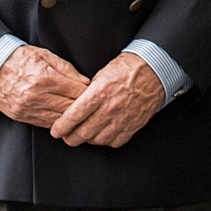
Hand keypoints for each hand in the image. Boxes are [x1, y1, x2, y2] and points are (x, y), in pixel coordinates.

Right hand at [0, 44, 87, 127]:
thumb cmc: (19, 58)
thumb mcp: (45, 55)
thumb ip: (66, 69)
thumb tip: (85, 82)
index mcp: (45, 78)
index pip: (76, 92)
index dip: (89, 94)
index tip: (96, 93)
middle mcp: (37, 96)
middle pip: (69, 108)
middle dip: (83, 108)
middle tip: (93, 107)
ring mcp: (28, 108)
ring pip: (59, 120)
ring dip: (71, 119)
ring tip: (82, 116)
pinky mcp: (22, 116)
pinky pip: (46, 124)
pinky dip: (57, 123)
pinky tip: (65, 119)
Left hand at [49, 50, 166, 147]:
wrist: (154, 70)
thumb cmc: (127, 68)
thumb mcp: (101, 74)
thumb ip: (88, 92)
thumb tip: (76, 105)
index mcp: (99, 93)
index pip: (73, 116)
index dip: (61, 127)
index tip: (56, 131)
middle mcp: (110, 109)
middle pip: (83, 133)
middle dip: (71, 138)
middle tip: (67, 137)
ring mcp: (122, 119)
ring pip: (98, 140)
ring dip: (88, 140)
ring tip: (84, 136)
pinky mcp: (133, 126)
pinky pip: (115, 142)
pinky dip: (106, 141)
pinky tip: (102, 135)